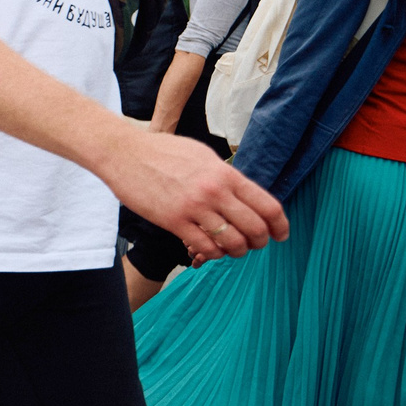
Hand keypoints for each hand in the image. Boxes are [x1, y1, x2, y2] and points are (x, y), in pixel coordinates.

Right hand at [94, 127, 286, 266]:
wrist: (123, 153)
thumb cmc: (161, 152)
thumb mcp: (202, 155)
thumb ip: (225, 176)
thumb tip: (243, 194)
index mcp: (225, 174)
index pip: (267, 205)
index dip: (281, 225)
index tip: (281, 234)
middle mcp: (214, 191)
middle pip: (255, 228)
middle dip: (260, 242)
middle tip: (255, 244)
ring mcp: (194, 207)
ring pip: (232, 242)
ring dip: (237, 251)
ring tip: (231, 249)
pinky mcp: (173, 220)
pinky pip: (204, 247)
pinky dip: (211, 253)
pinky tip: (208, 249)